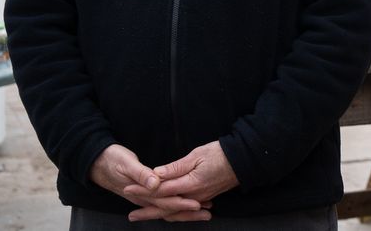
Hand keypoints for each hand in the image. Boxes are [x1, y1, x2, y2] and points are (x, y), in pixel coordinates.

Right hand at [89, 144, 208, 222]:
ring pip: (168, 210)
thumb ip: (141, 173)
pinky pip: (164, 205)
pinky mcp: (146, 195)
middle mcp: (143, 198)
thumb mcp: (126, 162)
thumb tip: (155, 183)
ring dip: (185, 213)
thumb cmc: (112, 159)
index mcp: (140, 192)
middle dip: (188, 213)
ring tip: (205, 213)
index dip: (180, 203)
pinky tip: (189, 206)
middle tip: (208, 214)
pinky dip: (177, 207)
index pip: (164, 201)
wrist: (97, 163)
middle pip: (169, 210)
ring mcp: (145, 198)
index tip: (197, 204)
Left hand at [124, 141, 238, 221]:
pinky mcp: (205, 197)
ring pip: (175, 211)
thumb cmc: (220, 153)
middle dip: (147, 211)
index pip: (161, 189)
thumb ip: (176, 167)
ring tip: (144, 216)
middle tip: (131, 216)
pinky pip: (185, 210)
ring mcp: (200, 198)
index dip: (143, 190)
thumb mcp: (197, 155)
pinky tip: (166, 214)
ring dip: (158, 214)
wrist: (243, 161)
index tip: (128, 189)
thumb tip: (156, 173)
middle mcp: (194, 195)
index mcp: (190, 183)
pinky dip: (174, 213)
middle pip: (166, 207)